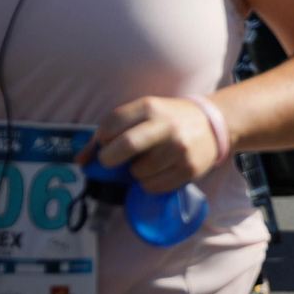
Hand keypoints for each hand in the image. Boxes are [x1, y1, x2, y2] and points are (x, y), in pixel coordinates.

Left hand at [79, 96, 222, 193]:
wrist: (213, 124)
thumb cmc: (169, 119)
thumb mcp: (143, 114)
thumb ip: (110, 132)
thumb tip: (80, 160)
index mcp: (150, 106)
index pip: (110, 125)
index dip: (102, 139)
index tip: (108, 143)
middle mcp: (166, 125)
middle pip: (124, 147)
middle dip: (110, 160)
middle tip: (113, 161)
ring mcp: (179, 148)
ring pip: (137, 173)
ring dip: (135, 173)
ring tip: (147, 162)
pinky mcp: (188, 169)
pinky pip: (153, 186)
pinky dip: (149, 183)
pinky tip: (160, 171)